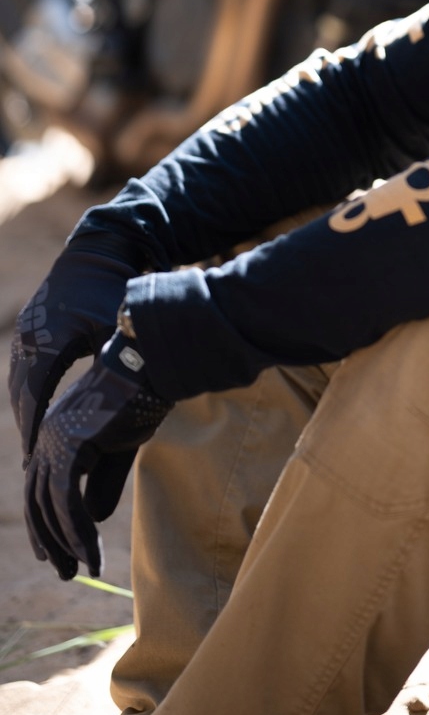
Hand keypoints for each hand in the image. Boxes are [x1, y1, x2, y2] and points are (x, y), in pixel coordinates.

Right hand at [9, 237, 141, 461]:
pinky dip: (28, 390)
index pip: (35, 397)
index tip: (35, 461)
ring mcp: (26, 329)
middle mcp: (29, 337)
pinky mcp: (30, 324)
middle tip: (33, 465)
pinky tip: (37, 410)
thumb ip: (112, 367)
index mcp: (47, 341)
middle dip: (28, 428)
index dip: (34, 430)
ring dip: (26, 410)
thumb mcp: (115, 331)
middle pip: (22, 394)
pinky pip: (23, 366)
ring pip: (19, 381)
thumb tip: (122, 409)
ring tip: (35, 445)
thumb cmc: (114, 290)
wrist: (101, 248)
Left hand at [25, 332, 171, 580]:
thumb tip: (94, 517)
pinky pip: (67, 502)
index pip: (40, 488)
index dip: (46, 524)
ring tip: (84, 570)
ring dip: (67, 543)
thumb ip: (104, 480)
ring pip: (51, 507)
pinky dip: (78, 532)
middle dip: (51, 541)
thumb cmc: (142, 397)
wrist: (152, 367)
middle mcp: (47, 437)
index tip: (57, 555)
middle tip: (67, 573)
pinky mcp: (70, 447)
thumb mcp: (121, 446)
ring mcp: (54, 441)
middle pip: (38, 502)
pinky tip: (92, 554)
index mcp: (55, 432)